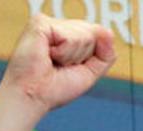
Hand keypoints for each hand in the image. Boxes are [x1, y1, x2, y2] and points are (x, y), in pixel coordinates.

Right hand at [0, 15, 115, 130]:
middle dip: (82, 57)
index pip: (96, 36)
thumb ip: (105, 54)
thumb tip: (109, 33)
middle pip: (92, 34)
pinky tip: (48, 56)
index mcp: (67, 34)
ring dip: (71, 57)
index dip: (88, 57)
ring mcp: (48, 22)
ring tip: (53, 62)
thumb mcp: (90, 72)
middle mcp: (57, 26)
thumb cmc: (55, 88)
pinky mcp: (40, 23)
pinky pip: (70, 37)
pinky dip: (64, 53)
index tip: (68, 68)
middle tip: (60, 66)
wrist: (33, 96)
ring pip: (84, 35)